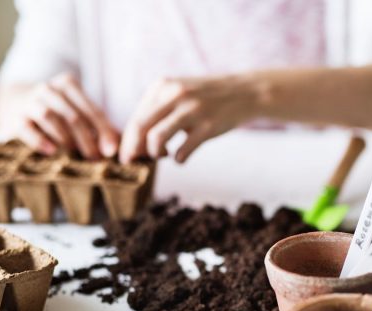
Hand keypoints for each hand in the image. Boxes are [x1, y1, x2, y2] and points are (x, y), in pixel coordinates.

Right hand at [9, 72, 118, 157]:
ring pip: (50, 118)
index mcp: (69, 86)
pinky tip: (51, 151)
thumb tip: (119, 148)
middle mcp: (49, 89)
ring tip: (75, 156)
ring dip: (66, 139)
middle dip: (87, 140)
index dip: (104, 132)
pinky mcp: (15, 117)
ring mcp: (30, 101)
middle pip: (73, 116)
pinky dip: (40, 140)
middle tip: (95, 159)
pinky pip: (27, 128)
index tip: (111, 152)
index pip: (92, 110)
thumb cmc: (60, 115)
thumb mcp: (79, 113)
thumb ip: (100, 127)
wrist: (17, 104)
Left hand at [120, 75, 258, 163]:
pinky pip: (183, 151)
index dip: (127, 141)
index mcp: (163, 86)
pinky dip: (178, 160)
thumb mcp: (179, 92)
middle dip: (133, 150)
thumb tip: (135, 139)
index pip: (135, 117)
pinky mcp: (208, 126)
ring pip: (156, 139)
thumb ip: (158, 109)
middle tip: (135, 162)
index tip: (128, 155)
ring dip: (155, 154)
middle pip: (139, 128)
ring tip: (164, 155)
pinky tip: (182, 157)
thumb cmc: (207, 98)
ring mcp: (192, 110)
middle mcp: (174, 94)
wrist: (243, 92)